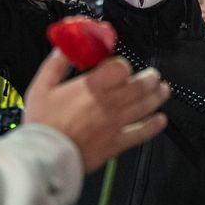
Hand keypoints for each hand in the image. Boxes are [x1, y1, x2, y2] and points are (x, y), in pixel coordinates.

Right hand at [21, 48, 168, 172]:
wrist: (45, 157)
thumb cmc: (42, 124)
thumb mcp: (41, 87)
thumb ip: (56, 64)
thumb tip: (65, 47)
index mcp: (92, 87)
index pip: (120, 68)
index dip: (122, 65)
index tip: (119, 67)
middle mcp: (108, 103)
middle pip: (139, 86)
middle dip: (149, 78)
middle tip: (153, 76)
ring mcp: (115, 123)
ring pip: (144, 106)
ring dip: (157, 96)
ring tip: (163, 90)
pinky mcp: (117, 143)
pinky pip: (141, 133)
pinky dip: (154, 126)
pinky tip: (160, 120)